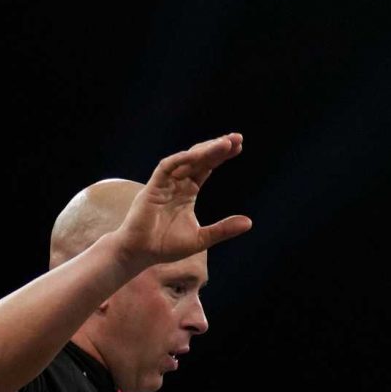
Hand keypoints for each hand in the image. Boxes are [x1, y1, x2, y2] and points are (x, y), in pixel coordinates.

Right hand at [114, 134, 253, 269]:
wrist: (141, 254)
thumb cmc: (166, 246)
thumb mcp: (201, 238)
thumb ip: (223, 229)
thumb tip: (249, 222)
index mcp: (188, 191)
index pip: (206, 167)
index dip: (221, 156)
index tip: (238, 146)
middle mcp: (177, 183)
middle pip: (199, 158)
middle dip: (216, 147)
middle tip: (237, 138)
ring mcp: (164, 183)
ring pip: (185, 160)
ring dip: (204, 151)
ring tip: (224, 144)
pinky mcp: (152, 188)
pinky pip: (166, 167)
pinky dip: (181, 160)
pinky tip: (197, 155)